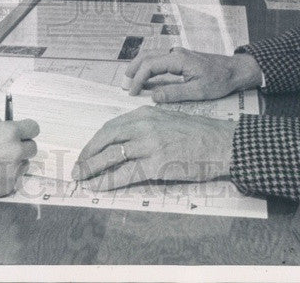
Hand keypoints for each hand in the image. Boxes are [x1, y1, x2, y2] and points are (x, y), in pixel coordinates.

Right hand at [0, 114, 39, 202]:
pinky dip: (9, 175)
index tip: (23, 132)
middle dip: (22, 146)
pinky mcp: (10, 186)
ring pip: (25, 163)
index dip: (27, 129)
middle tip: (7, 148)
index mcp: (10, 132)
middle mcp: (16, 150)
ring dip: (17, 161)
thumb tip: (3, 122)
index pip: (34, 128)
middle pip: (32, 147)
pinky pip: (16, 178)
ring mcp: (14, 170)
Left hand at [72, 107, 235, 190]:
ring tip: (80, 178)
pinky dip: (107, 181)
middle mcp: (143, 125)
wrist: (221, 143)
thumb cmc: (198, 134)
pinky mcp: (156, 163)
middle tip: (77, 167)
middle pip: (106, 139)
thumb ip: (146, 128)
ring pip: (111, 156)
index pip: (111, 127)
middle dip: (88, 154)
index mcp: (144, 114)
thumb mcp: (167, 121)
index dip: (95, 142)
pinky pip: (124, 174)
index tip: (86, 152)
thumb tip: (124, 144)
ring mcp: (149, 144)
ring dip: (92, 168)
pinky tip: (98, 187)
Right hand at [125, 48, 260, 101]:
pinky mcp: (181, 58)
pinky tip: (147, 76)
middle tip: (124, 84)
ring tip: (130, 79)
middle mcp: (175, 53)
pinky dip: (148, 66)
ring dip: (139, 66)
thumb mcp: (198, 91)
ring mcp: (178, 54)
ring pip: (151, 55)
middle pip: (146, 57)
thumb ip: (174, 93)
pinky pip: (159, 59)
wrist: (235, 70)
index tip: (132, 92)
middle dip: (133, 70)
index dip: (138, 79)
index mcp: (178, 59)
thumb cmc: (220, 80)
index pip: (150, 66)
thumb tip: (153, 96)